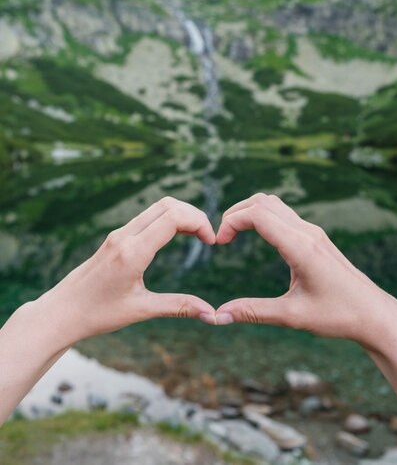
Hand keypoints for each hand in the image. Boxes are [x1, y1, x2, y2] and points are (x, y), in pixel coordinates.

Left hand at [37, 197, 216, 347]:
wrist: (62, 312)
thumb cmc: (97, 314)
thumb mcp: (141, 311)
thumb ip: (178, 306)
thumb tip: (211, 314)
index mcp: (132, 252)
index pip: (172, 217)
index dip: (199, 222)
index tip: (212, 242)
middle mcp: (125, 236)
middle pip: (168, 204)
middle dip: (194, 214)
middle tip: (209, 236)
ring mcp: (118, 234)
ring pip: (157, 208)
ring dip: (181, 215)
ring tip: (198, 236)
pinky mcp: (116, 238)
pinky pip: (147, 217)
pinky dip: (168, 220)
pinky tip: (177, 237)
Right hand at [215, 193, 392, 347]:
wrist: (374, 314)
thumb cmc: (338, 316)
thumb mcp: (292, 317)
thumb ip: (253, 312)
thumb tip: (218, 316)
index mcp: (300, 247)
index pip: (258, 214)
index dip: (231, 222)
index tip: (219, 243)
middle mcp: (307, 233)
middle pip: (263, 201)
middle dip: (236, 212)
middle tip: (221, 237)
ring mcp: (313, 233)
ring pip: (274, 204)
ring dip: (249, 212)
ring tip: (233, 234)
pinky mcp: (315, 238)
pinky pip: (284, 214)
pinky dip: (263, 217)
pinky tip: (256, 237)